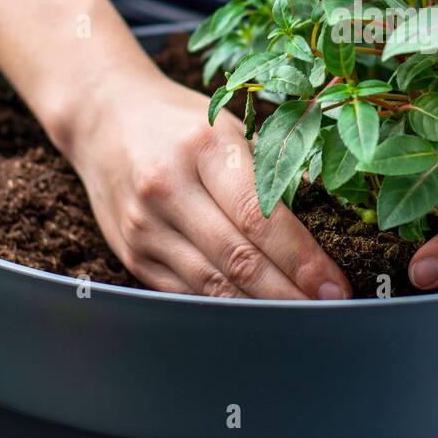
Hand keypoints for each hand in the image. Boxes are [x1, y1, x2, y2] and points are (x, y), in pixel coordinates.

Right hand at [59, 66, 351, 299]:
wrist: (104, 118)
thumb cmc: (182, 124)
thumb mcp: (229, 128)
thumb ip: (271, 171)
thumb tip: (329, 225)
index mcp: (205, 148)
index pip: (260, 217)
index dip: (301, 259)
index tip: (334, 285)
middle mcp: (168, 188)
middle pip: (238, 258)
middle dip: (289, 293)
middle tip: (328, 310)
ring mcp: (144, 225)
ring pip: (211, 285)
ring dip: (260, 309)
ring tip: (299, 319)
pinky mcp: (131, 252)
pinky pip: (185, 293)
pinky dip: (223, 309)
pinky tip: (254, 316)